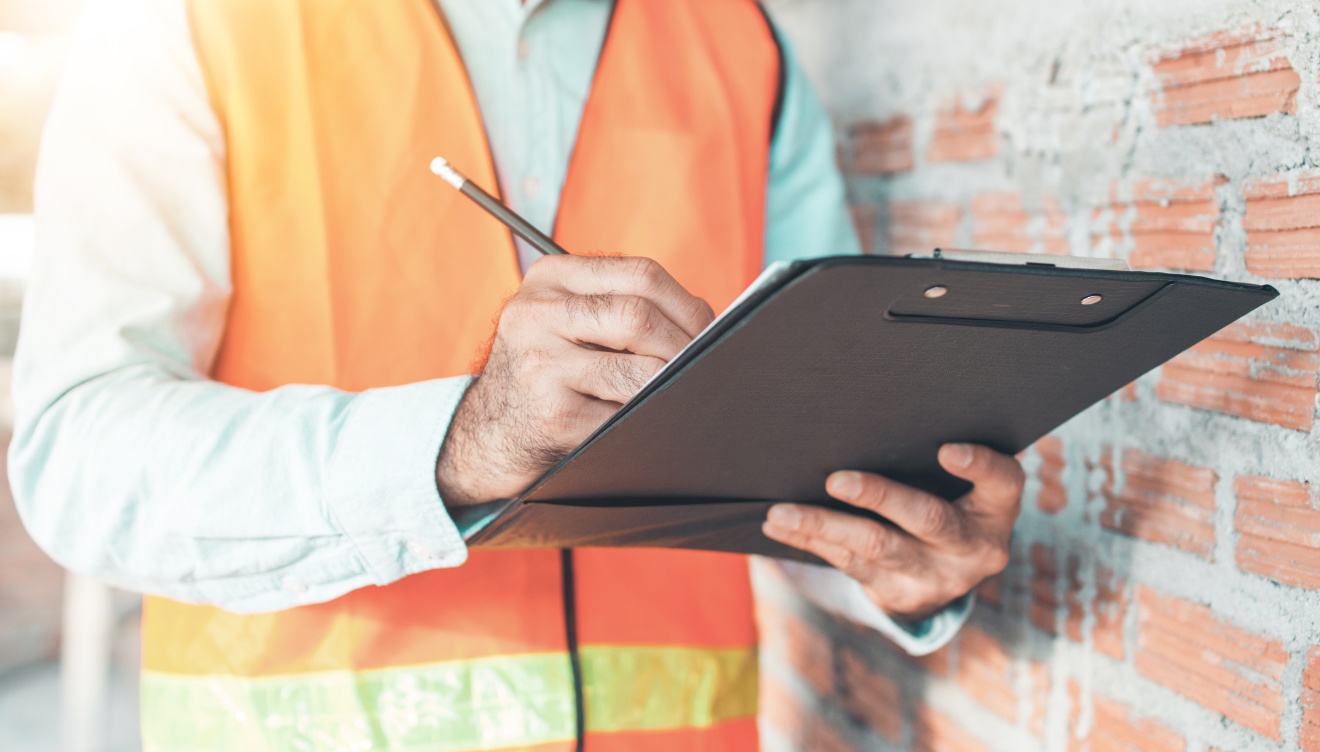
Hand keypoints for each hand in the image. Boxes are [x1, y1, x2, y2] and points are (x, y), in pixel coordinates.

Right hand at [437, 255, 713, 505]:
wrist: (489, 432)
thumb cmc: (548, 371)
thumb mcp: (567, 320)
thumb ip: (623, 306)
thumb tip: (710, 324)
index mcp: (548, 278)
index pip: (640, 274)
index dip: (688, 305)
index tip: (709, 330)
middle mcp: (535, 314)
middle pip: (639, 317)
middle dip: (685, 347)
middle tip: (704, 366)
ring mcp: (539, 365)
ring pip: (638, 372)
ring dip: (669, 387)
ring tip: (678, 393)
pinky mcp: (551, 415)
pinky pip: (624, 416)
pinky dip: (647, 420)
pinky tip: (646, 421)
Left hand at [762, 444, 1022, 620]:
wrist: (944, 578)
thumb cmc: (949, 501)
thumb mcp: (962, 486)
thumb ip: (933, 456)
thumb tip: (869, 411)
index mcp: (996, 510)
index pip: (1002, 482)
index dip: (979, 466)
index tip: (947, 449)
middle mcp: (973, 548)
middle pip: (928, 519)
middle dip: (879, 497)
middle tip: (836, 480)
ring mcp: (937, 577)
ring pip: (876, 548)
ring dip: (823, 526)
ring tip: (782, 512)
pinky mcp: (899, 594)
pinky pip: (849, 565)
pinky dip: (811, 541)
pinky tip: (780, 526)